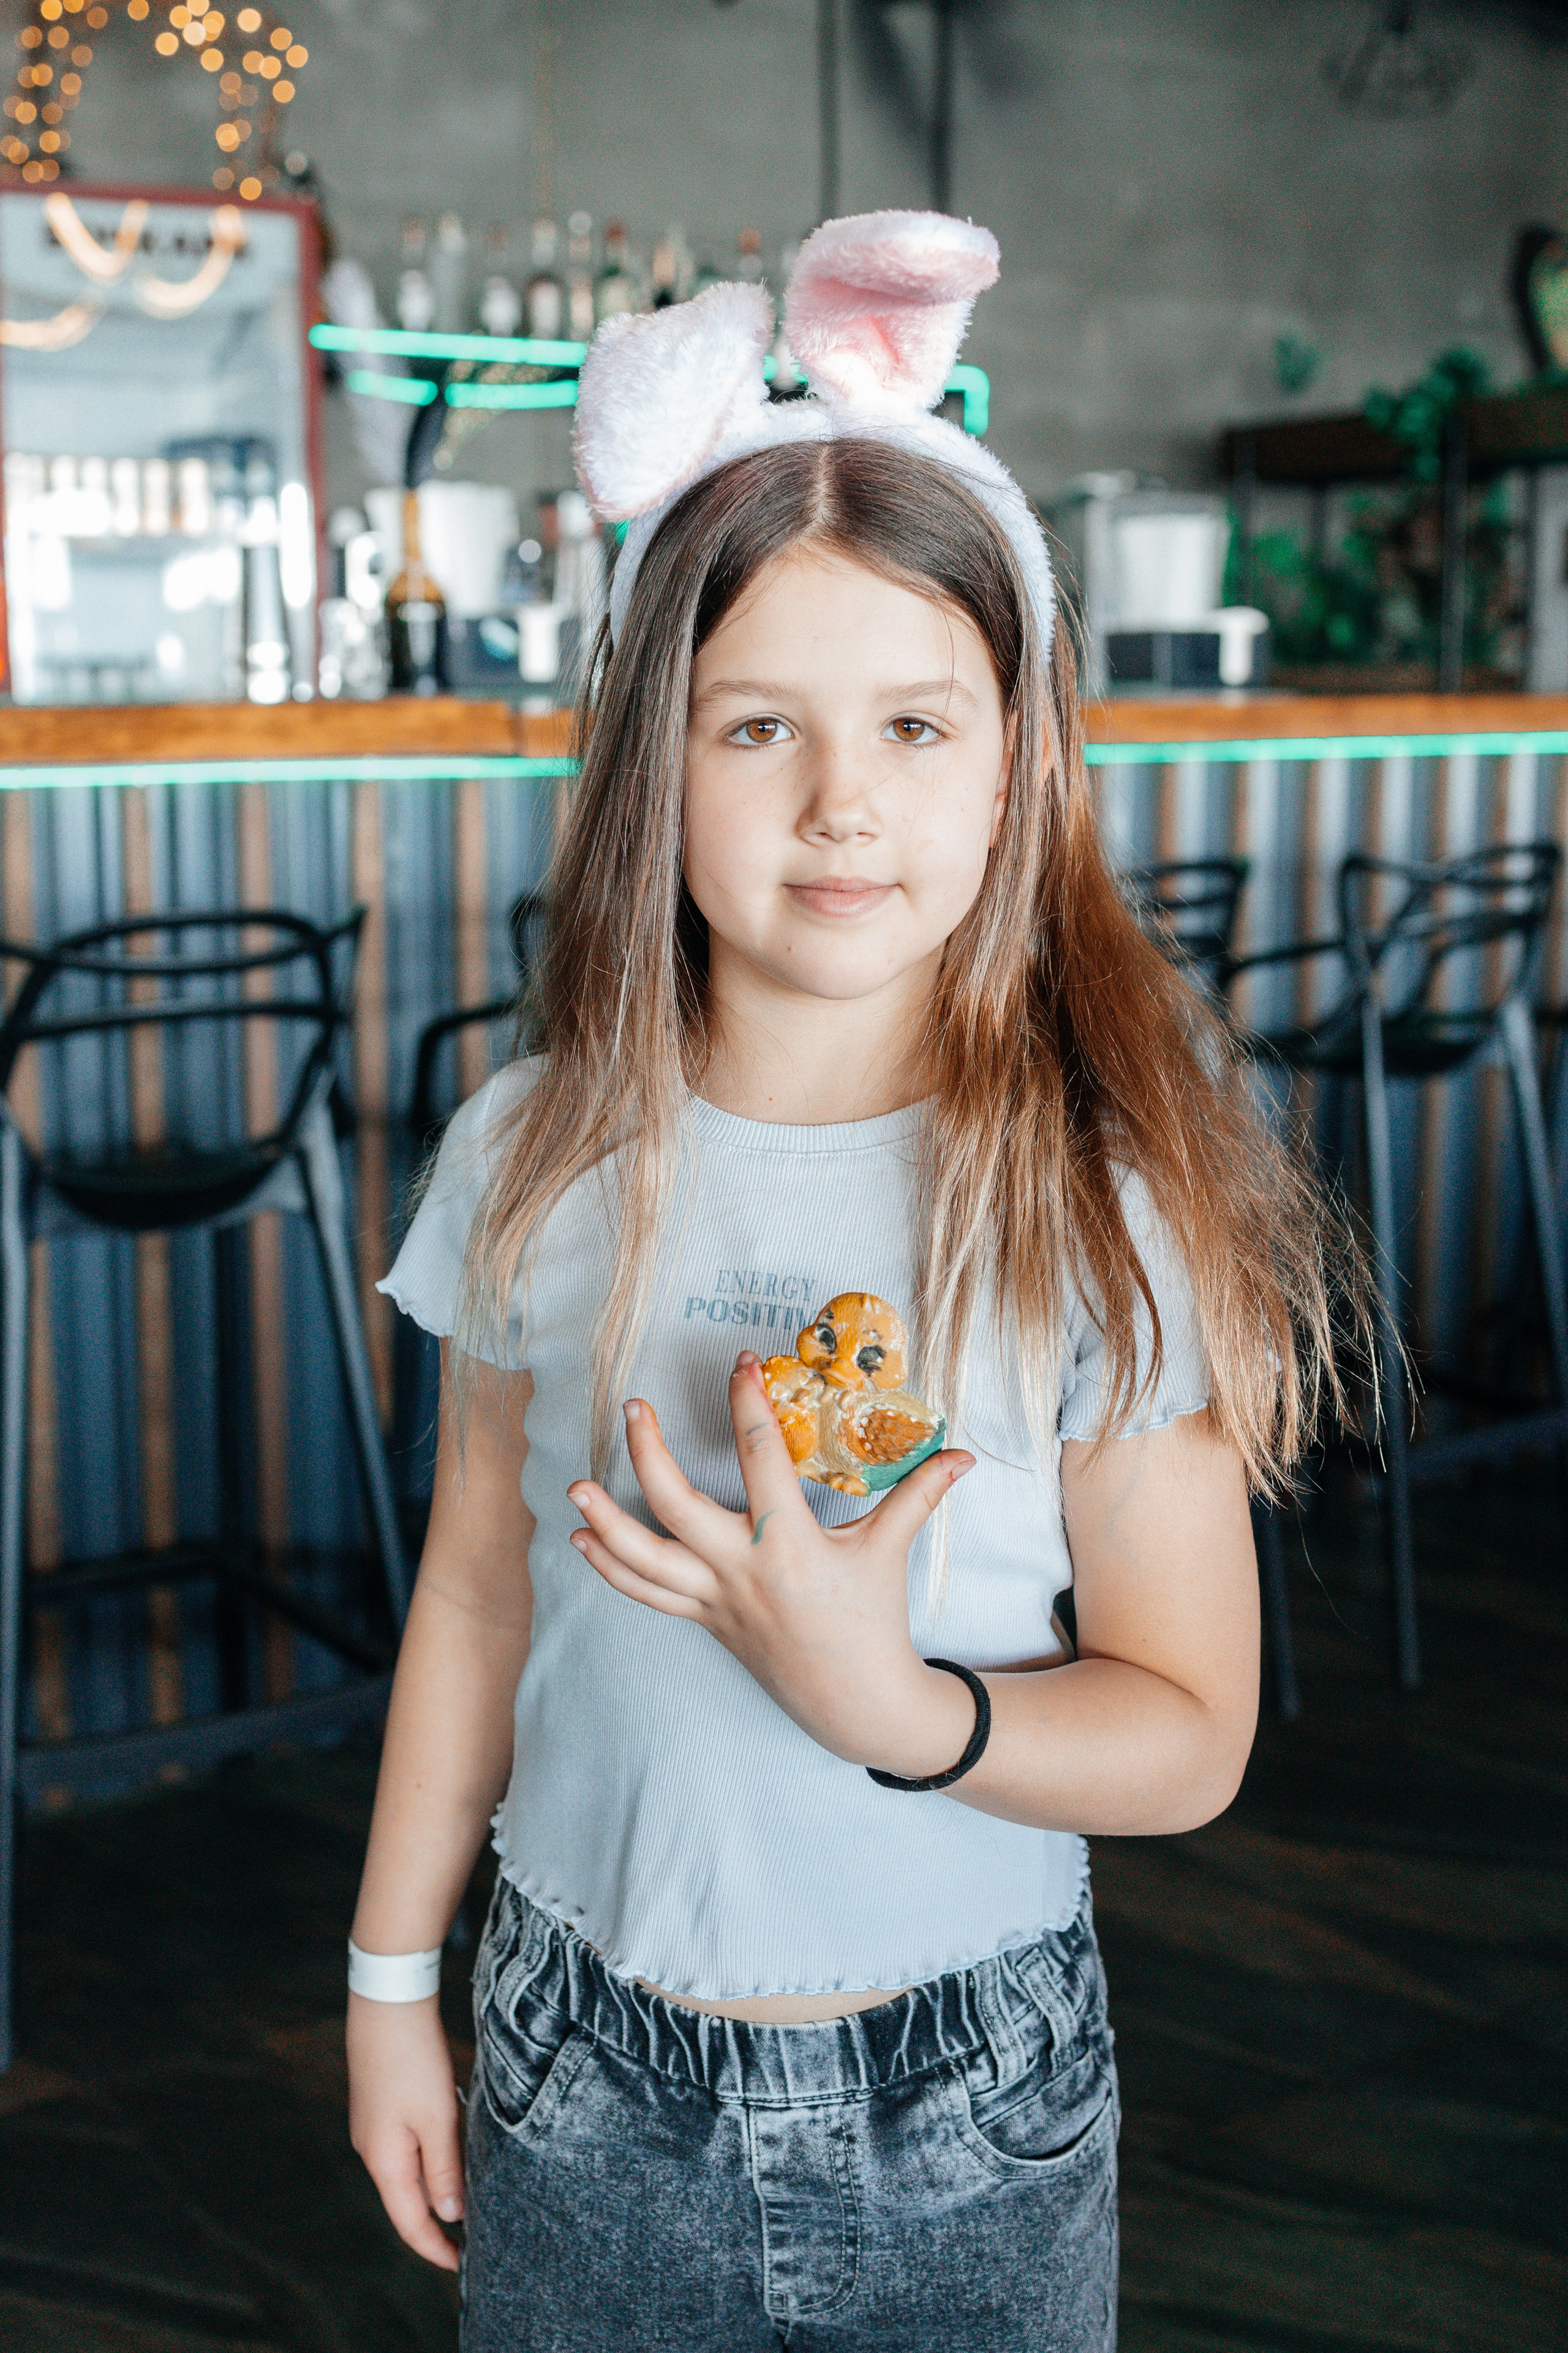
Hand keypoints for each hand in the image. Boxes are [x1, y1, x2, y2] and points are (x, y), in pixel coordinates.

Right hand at [347, 1993, 463, 2271]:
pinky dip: (432, 2157)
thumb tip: (450, 2213)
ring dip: (437, 2187)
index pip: (410, 2223)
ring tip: (471, 2197)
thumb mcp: (437, 2117)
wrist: (388, 2001)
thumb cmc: (412, 2059)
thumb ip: (444, 2168)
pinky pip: (409, 2146)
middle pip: (407, 2201)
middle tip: (474, 2236)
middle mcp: (373, 2150)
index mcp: (384, 2161)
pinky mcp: (382, 2105)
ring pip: (409, 2172)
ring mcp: (374, 2127)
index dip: (435, 2249)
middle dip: (438, 2222)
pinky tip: (455, 2150)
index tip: (463, 2266)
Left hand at [566, 1351, 976, 1777]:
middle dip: (647, 1455)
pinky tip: (583, 1540)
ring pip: (645, 1560)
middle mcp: (743, 1570)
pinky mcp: (706, 1621)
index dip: (747, 1404)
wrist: (857, 1703)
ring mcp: (717, 1600)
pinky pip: (647, 1594)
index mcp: (789, 1545)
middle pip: (676, 1506)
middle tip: (632, 1407)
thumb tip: (963, 1454)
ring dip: (605, 1523)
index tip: (740, 1364)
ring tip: (575, 1487)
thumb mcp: (890, 1551)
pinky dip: (611, 1569)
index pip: (760, 1458)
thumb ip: (919, 1496)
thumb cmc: (874, 1622)